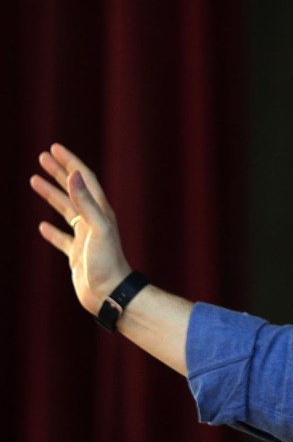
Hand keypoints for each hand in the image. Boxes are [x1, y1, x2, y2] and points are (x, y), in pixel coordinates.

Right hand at [29, 143, 131, 314]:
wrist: (110, 294)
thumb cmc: (106, 262)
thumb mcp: (97, 228)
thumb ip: (86, 202)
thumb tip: (74, 175)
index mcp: (101, 211)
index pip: (84, 179)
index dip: (70, 163)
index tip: (54, 148)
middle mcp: (94, 220)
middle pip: (74, 190)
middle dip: (58, 172)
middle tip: (42, 157)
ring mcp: (85, 237)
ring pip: (65, 210)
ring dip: (51, 195)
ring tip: (34, 181)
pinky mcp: (77, 254)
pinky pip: (62, 238)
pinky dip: (52, 231)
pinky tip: (42, 227)